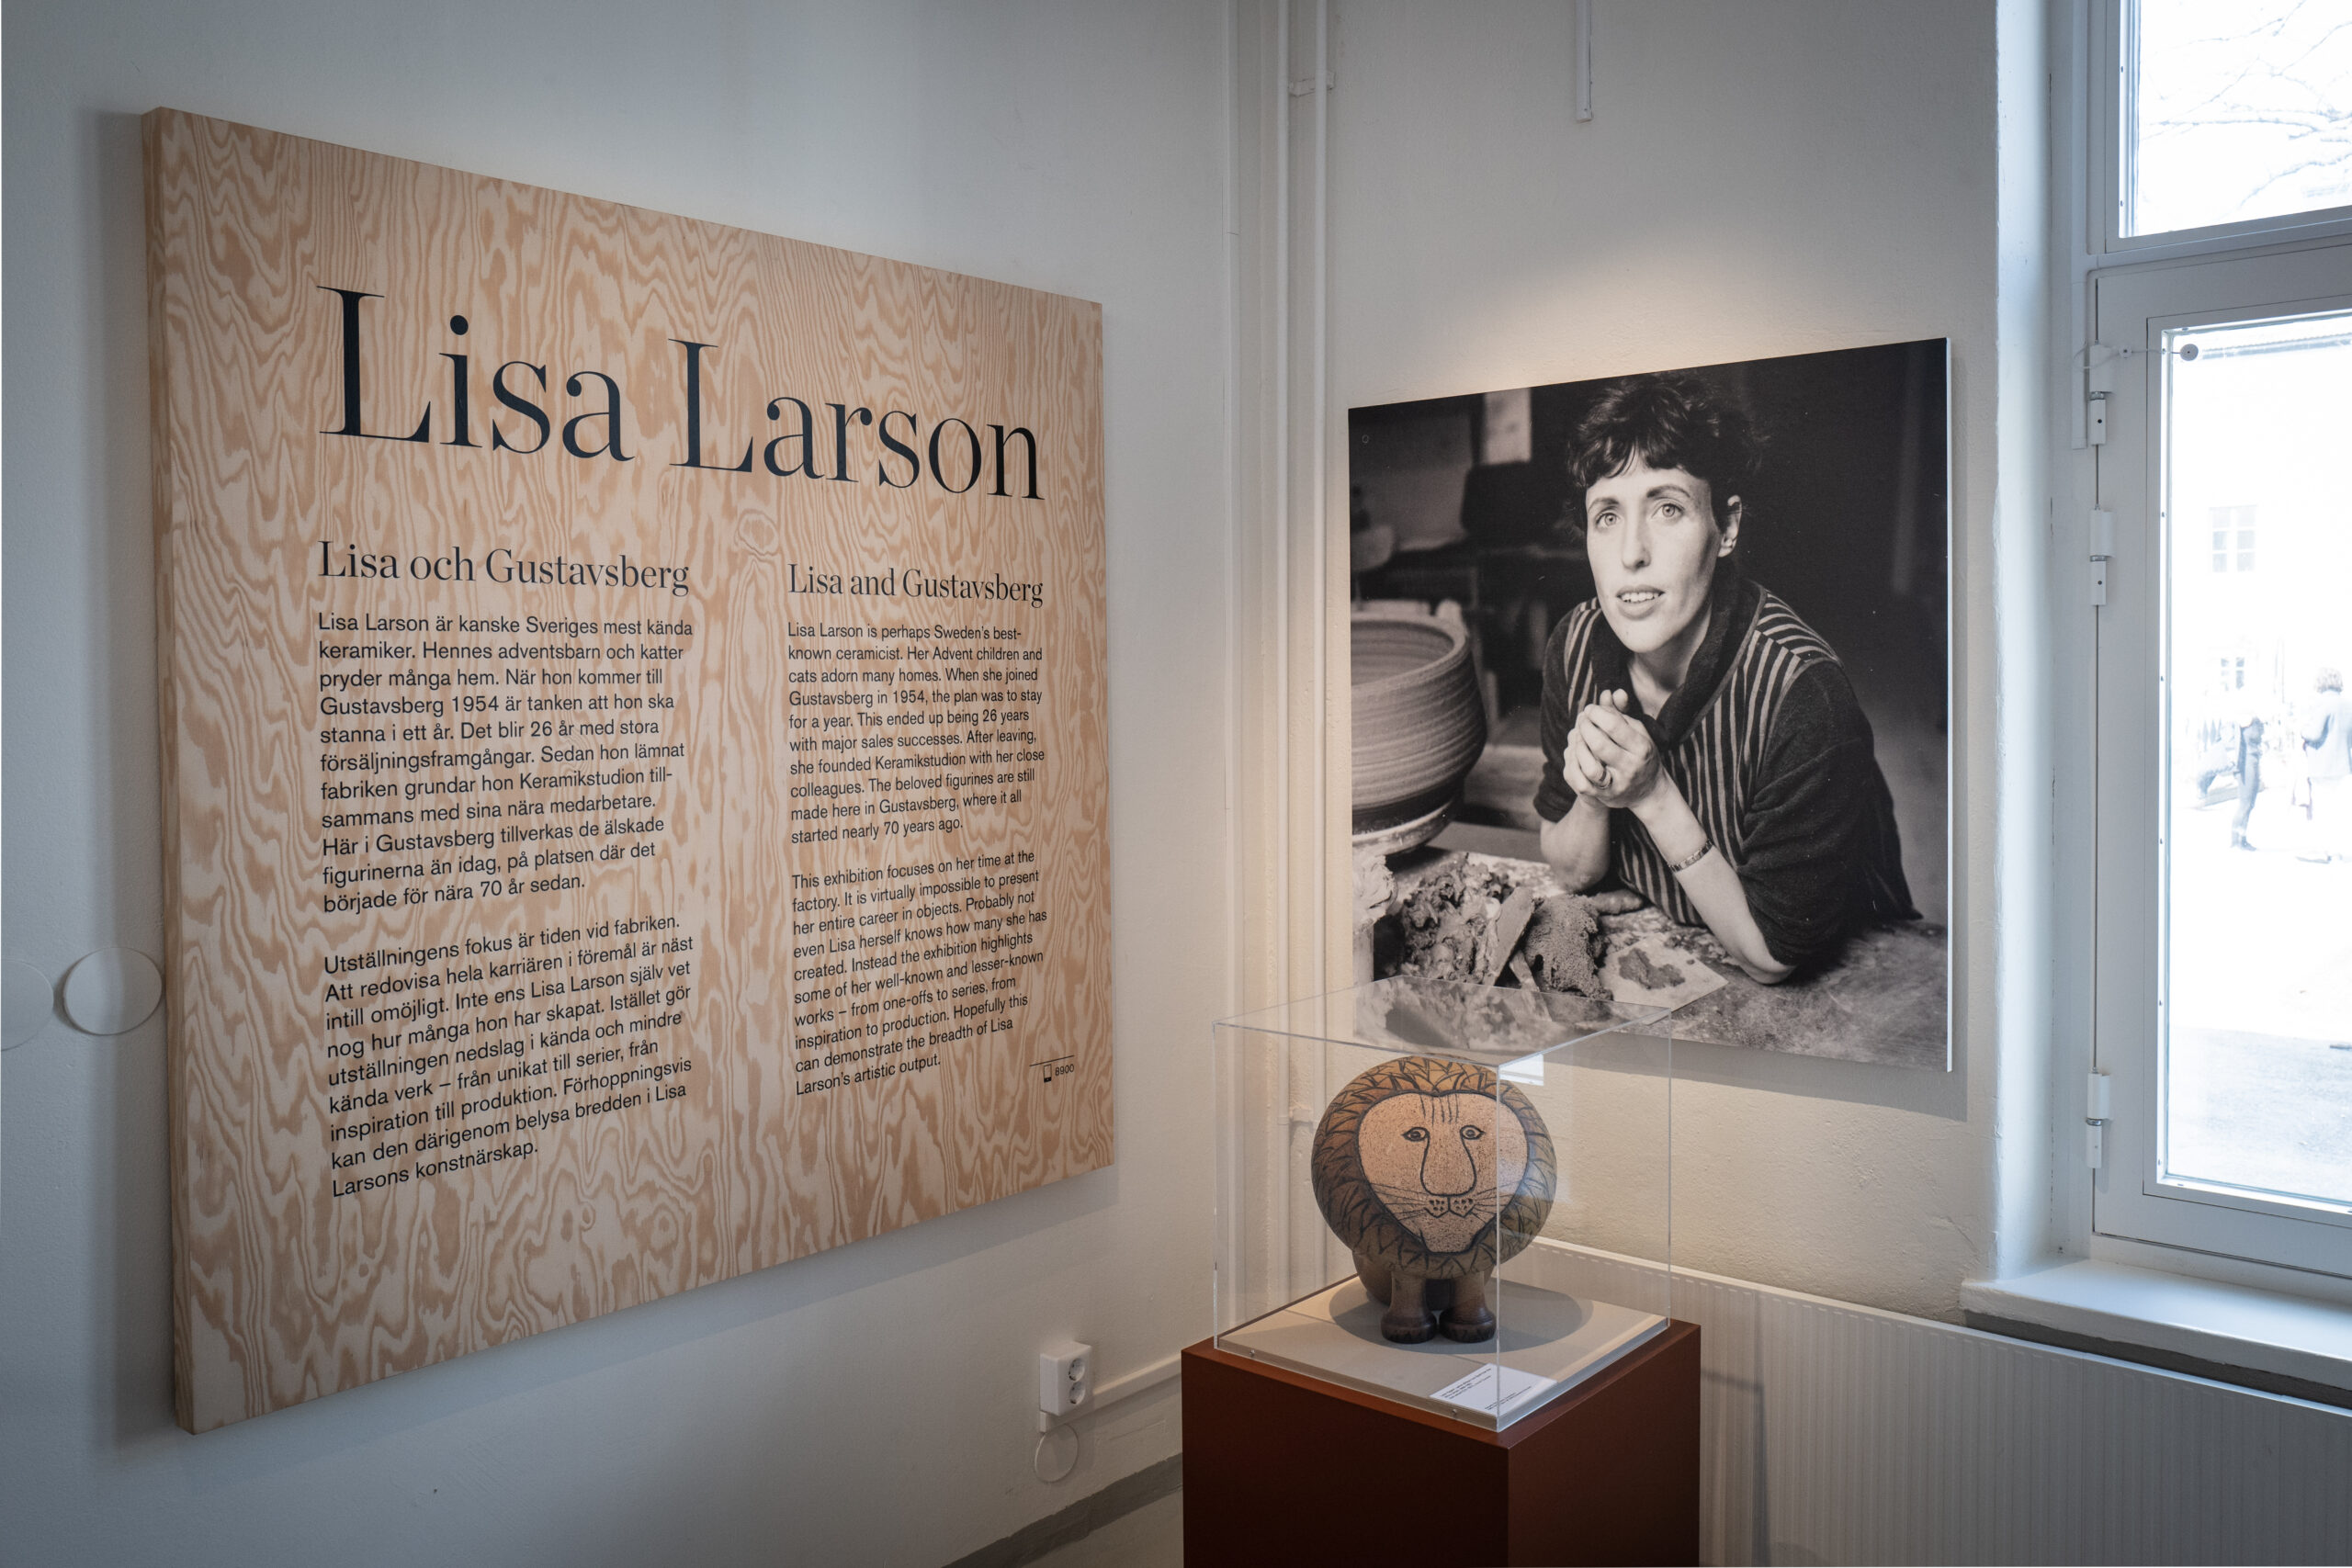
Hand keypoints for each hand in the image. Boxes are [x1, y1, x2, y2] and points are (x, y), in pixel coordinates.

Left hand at [1568, 690, 1661, 809]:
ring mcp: (1617, 785)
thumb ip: (1621, 713)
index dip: (1597, 713)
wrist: (1648, 791)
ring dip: (1578, 748)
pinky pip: (1581, 782)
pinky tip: (1574, 752)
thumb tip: (1610, 692)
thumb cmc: (1640, 754)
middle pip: (1599, 744)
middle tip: (1581, 720)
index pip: (1615, 726)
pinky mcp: (1604, 797)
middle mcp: (1631, 768)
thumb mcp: (1637, 732)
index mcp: (1642, 748)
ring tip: (1577, 736)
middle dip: (1585, 727)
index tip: (1590, 709)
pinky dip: (1574, 764)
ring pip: (1590, 768)